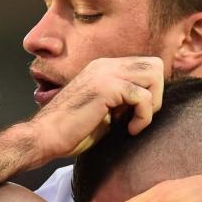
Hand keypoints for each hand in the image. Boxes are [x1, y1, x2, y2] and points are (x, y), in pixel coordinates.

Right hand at [27, 57, 164, 161]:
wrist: (44, 137)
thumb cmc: (71, 131)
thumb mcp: (104, 110)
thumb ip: (123, 99)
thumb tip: (150, 101)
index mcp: (103, 68)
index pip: (145, 66)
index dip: (150, 91)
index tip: (135, 114)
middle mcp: (105, 65)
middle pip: (155, 65)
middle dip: (156, 94)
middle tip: (139, 116)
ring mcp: (105, 73)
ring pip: (154, 75)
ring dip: (152, 104)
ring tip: (134, 123)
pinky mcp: (106, 88)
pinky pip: (144, 97)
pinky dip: (143, 117)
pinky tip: (129, 129)